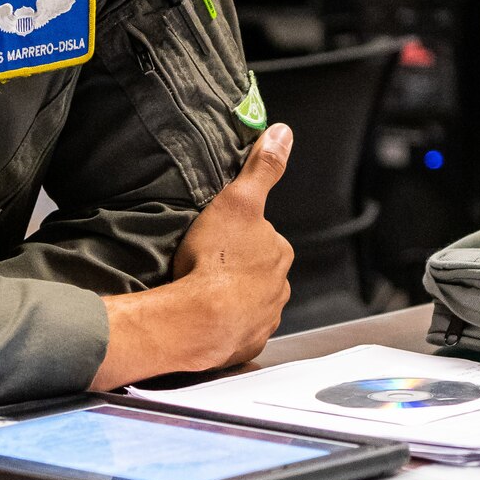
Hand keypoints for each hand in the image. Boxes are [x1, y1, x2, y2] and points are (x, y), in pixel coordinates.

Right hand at [92, 123, 293, 388]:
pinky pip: (237, 333)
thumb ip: (262, 168)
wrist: (197, 320)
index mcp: (279, 253)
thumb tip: (283, 133)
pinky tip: (204, 320)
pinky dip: (224, 327)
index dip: (243, 236)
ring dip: (232, 299)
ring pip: (251, 303)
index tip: (220, 239)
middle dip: (240, 270)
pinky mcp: (245, 346)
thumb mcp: (237, 200)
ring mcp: (263, 320)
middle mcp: (280, 289)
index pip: (267, 239)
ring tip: (201, 293)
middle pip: (260, 272)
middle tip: (207, 265)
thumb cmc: (215, 260)